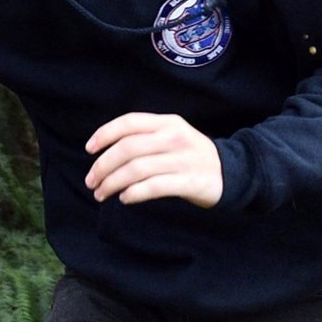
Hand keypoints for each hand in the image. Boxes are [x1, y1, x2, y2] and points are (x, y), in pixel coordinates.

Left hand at [84, 112, 222, 207]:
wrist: (232, 172)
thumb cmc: (191, 155)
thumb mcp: (172, 135)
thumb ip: (145, 136)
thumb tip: (106, 150)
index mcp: (167, 122)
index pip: (129, 122)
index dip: (104, 134)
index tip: (89, 149)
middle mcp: (174, 137)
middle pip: (128, 148)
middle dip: (103, 165)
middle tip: (91, 181)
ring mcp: (182, 159)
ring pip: (137, 168)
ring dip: (113, 182)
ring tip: (101, 193)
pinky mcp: (189, 182)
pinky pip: (154, 186)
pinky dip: (134, 193)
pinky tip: (124, 198)